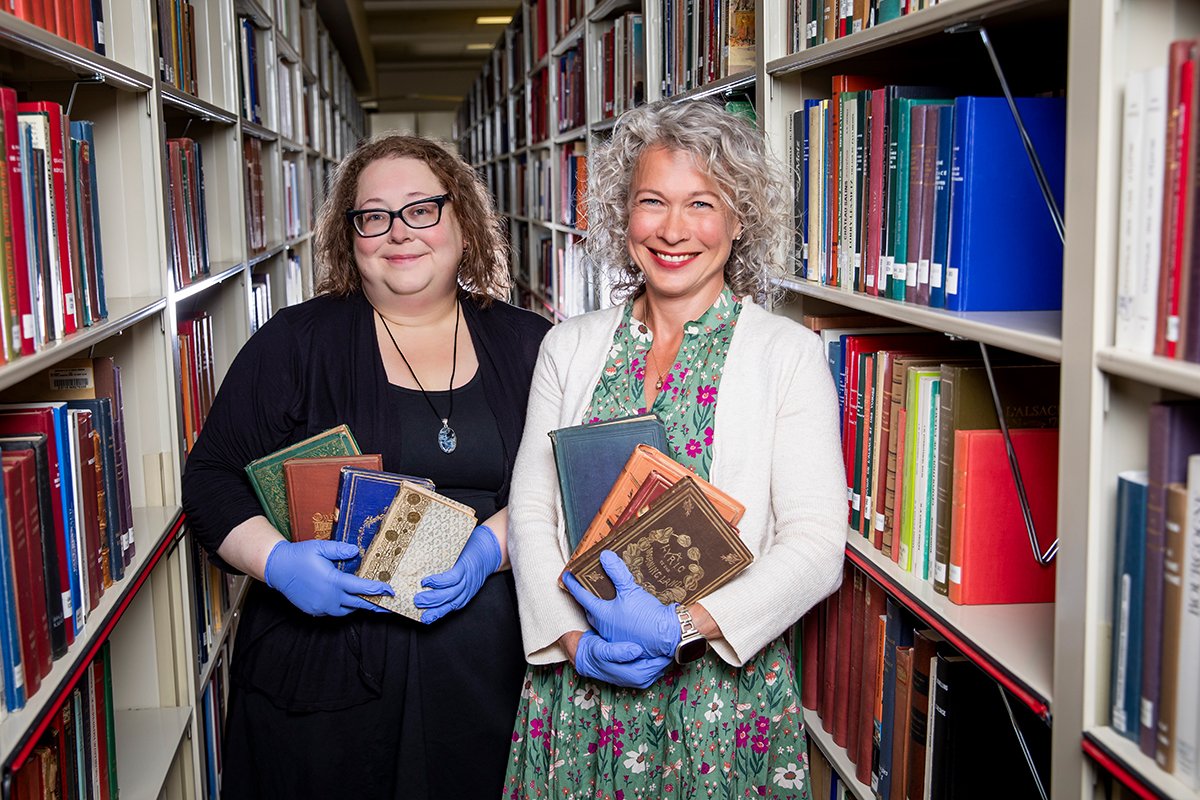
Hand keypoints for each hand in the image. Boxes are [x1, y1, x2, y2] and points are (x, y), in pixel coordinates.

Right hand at [264, 540, 393, 616]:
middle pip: (358, 604)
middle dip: (375, 605)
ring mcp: (321, 607)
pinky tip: (347, 602)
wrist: (277, 569)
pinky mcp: (314, 611)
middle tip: (388, 607)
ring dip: (357, 606)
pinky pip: (333, 612)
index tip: (389, 590)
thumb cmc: (299, 556)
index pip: (361, 588)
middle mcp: (329, 598)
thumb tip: (355, 551)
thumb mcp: (320, 547)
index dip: (377, 590)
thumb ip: (339, 550)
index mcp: (333, 582)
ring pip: (346, 610)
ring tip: (369, 603)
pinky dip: (342, 607)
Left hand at [413, 524, 501, 623]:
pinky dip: (445, 611)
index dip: (438, 582)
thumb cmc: (472, 546)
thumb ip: (445, 551)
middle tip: (418, 600)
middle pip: (451, 593)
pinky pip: (457, 605)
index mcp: (466, 566)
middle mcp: (468, 580)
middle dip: (433, 599)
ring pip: (454, 603)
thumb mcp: (460, 545)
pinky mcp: (469, 595)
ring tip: (424, 616)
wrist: (488, 552)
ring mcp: (470, 589)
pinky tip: (434, 615)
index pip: (452, 578)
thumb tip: (424, 553)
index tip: (424, 581)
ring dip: (438, 610)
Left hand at [563, 550, 680, 658]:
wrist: (667, 635)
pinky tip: (623, 611)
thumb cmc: (646, 615)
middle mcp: (605, 626)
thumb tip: (605, 555)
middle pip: (591, 610)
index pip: (581, 596)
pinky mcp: (627, 640)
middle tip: (586, 587)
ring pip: (603, 619)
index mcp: (602, 614)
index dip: (573, 585)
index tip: (565, 576)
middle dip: (587, 598)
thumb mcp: (630, 590)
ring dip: (602, 609)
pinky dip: (614, 617)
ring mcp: (615, 635)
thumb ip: (616, 572)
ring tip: (606, 597)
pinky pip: (615, 626)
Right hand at [572, 631, 671, 688]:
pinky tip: (656, 646)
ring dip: (662, 656)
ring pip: (657, 667)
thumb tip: (637, 650)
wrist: (584, 657)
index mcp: (631, 675)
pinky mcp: (635, 672)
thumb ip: (618, 652)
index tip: (668, 642)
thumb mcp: (602, 650)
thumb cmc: (593, 653)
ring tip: (666, 642)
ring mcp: (636, 677)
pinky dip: (655, 657)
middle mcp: (636, 679)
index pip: (656, 666)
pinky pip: (651, 666)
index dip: (663, 655)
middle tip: (671, 639)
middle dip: (665, 654)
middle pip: (659, 667)